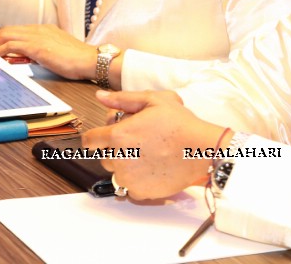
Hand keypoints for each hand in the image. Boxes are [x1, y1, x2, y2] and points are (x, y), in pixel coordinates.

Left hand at [0, 25, 99, 80]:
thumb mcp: (56, 54)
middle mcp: (39, 30)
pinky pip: (11, 45)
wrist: (90, 60)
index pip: (17, 31)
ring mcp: (38, 36)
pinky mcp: (37, 46)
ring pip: (6, 35)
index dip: (0, 36)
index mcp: (44, 30)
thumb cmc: (78, 60)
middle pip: (8, 30)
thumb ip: (41, 53)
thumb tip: (27, 58)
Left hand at [81, 90, 223, 199]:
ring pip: (116, 172)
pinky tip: (154, 167)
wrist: (201, 150)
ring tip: (148, 154)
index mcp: (118, 136)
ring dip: (126, 164)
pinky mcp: (140, 192)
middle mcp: (119, 159)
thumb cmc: (180, 124)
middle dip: (115, 148)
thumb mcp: (153, 100)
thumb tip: (100, 97)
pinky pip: (130, 186)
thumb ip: (122, 99)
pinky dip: (138, 179)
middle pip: (104, 156)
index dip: (96, 137)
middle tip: (138, 140)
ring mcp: (129, 178)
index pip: (89, 141)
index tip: (106, 136)